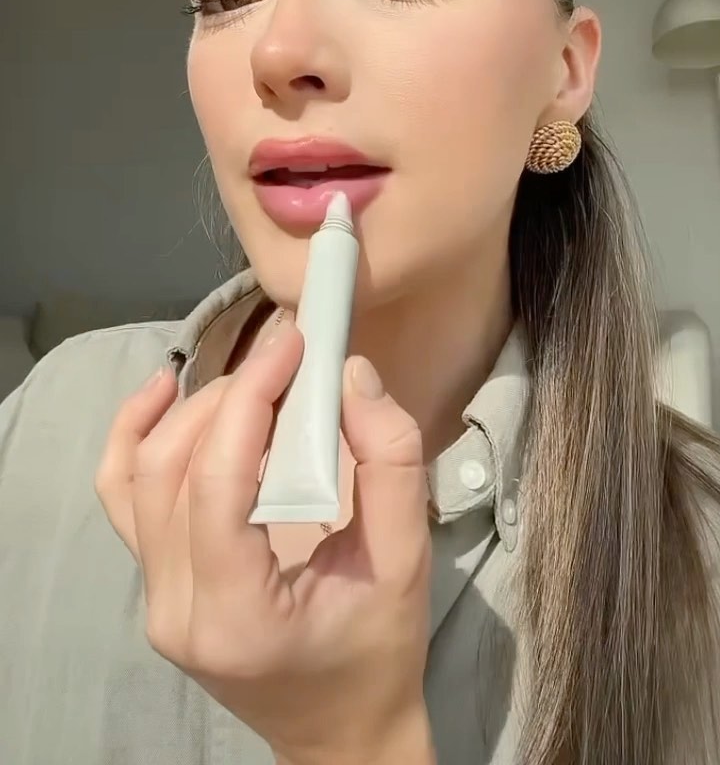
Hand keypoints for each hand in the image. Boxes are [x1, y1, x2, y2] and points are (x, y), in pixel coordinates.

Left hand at [95, 316, 434, 764]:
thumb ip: (389, 462)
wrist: (341, 728)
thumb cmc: (379, 652)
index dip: (250, 399)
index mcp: (237, 615)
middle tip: (287, 357)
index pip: (218, 482)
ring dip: (194, 411)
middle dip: (229, 395)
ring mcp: (154, 600)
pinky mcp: (154, 583)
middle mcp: (175, 611)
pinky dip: (135, 436)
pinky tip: (164, 390)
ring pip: (141, 476)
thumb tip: (350, 375)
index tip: (294, 346)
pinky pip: (122, 495)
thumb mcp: (406, 559)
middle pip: (171, 470)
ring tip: (254, 379)